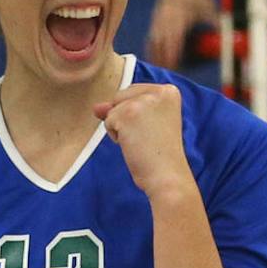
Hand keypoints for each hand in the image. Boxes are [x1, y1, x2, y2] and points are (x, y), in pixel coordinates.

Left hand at [94, 84, 196, 199]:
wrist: (166, 175)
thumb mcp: (145, 124)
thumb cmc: (159, 154)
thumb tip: (97, 107)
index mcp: (169, 91)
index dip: (135, 115)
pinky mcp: (128, 113)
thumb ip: (122, 108)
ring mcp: (143, 101)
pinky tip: (134, 144)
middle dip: (126, 118)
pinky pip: (108, 121)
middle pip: (121, 97)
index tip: (154, 131)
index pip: (133, 92)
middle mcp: (159, 91)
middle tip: (148, 137)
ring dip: (121, 129)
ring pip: (113, 109)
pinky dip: (116, 136)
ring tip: (142, 141)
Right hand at [146, 0, 217, 66]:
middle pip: (161, 49)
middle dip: (165, 62)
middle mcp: (166, 25)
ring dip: (157, 56)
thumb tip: (226, 33)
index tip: (178, 69)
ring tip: (161, 66)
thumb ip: (215, 22)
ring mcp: (159, 22)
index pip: (173, 47)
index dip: (174, 60)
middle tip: (171, 72)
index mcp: (178, 24)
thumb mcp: (207, 7)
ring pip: (154, 44)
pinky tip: (155, 53)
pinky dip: (153, 47)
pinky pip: (152, 38)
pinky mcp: (156, 19)